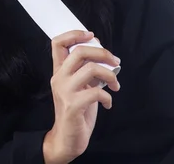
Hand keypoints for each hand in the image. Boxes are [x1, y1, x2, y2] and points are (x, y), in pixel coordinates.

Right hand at [43, 30, 120, 163]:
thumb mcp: (79, 86)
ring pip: (91, 68)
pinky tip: (108, 103)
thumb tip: (102, 53)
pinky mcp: (73, 105)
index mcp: (59, 70)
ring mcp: (65, 91)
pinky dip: (108, 96)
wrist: (67, 139)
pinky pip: (97, 92)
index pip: (58, 43)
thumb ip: (85, 70)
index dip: (74, 34)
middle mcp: (59, 77)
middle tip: (115, 61)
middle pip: (80, 51)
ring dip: (110, 75)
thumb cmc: (77, 110)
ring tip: (116, 84)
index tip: (92, 35)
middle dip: (102, 52)